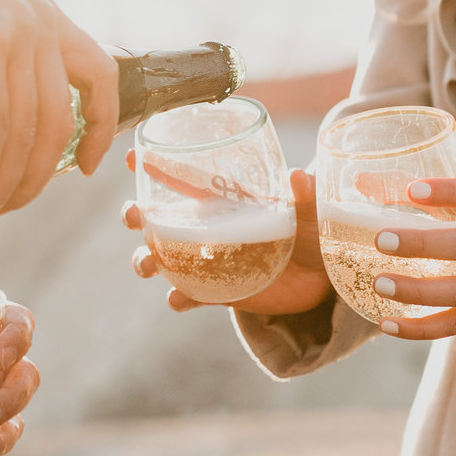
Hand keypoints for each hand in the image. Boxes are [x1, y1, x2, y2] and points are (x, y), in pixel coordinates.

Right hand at [123, 163, 333, 317]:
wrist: (324, 275)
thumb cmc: (312, 229)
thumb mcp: (310, 208)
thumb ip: (303, 194)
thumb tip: (296, 176)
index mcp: (223, 200)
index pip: (182, 179)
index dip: (153, 166)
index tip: (131, 156)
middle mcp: (208, 229)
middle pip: (157, 220)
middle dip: (136, 216)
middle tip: (132, 215)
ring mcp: (208, 261)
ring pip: (163, 260)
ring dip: (146, 260)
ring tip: (148, 265)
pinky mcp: (218, 292)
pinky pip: (190, 296)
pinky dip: (180, 298)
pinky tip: (178, 299)